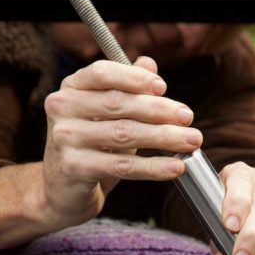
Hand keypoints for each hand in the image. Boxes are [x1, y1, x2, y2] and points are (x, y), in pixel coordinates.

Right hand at [41, 56, 202, 226]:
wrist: (63, 191)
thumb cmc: (91, 148)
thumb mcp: (107, 115)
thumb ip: (127, 88)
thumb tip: (149, 63)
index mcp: (71, 88)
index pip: (102, 73)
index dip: (134, 77)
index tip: (163, 87)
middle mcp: (62, 108)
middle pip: (118, 104)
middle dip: (159, 110)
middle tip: (188, 117)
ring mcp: (65, 138)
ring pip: (123, 134)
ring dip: (163, 137)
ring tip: (191, 141)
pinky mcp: (74, 168)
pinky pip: (122, 166)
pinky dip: (153, 167)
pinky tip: (175, 167)